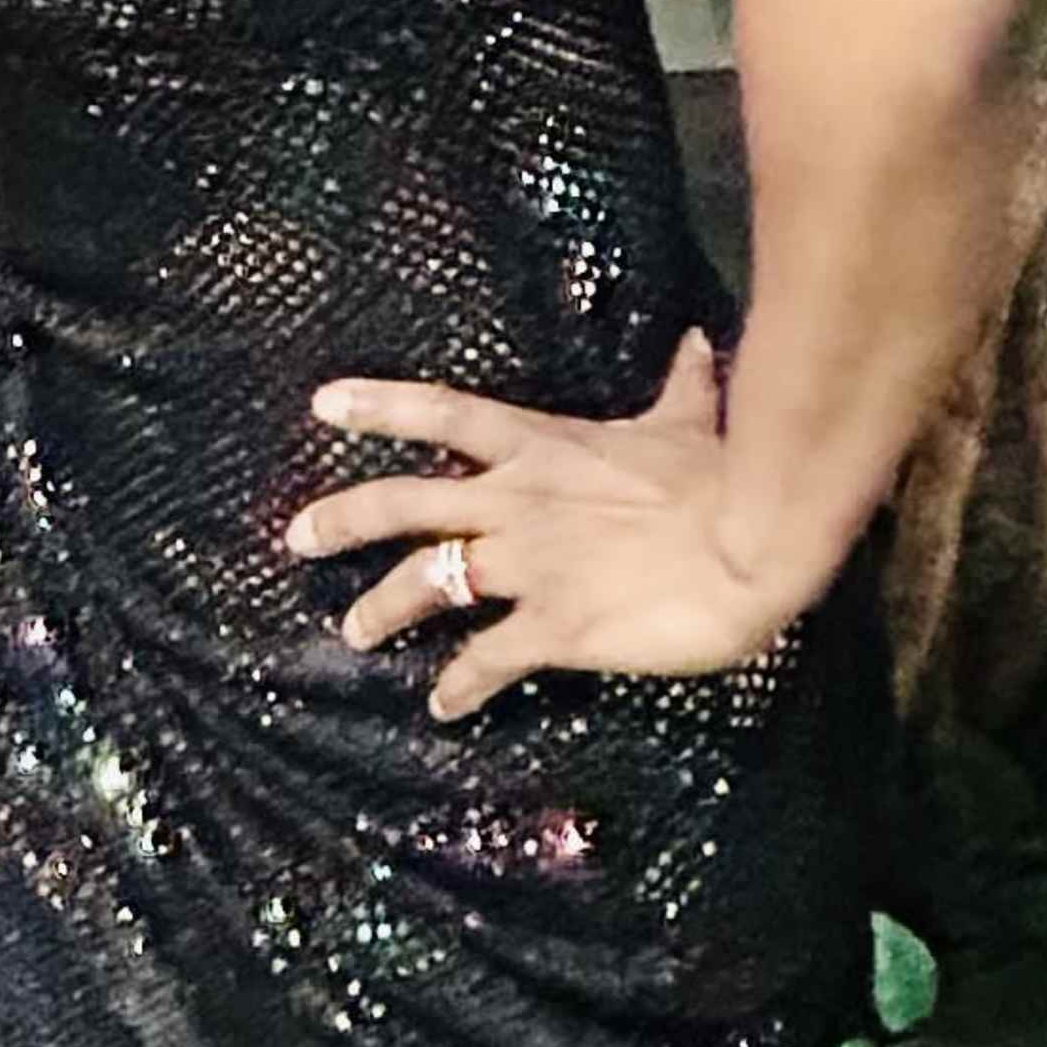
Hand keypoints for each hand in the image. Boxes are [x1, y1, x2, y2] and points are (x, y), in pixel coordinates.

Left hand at [277, 332, 820, 714]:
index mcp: (542, 447)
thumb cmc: (720, 479)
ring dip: (382, 608)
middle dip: (344, 520)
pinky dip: (458, 686)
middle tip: (296, 538)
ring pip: (429, 581)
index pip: (443, 413)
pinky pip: (485, 660)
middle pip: (406, 502)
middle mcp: (517, 501)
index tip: (322, 404)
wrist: (750, 541)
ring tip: (352, 631)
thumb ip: (679, 385)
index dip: (379, 407)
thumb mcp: (687, 422)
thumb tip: (692, 340)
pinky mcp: (553, 627)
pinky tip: (442, 706)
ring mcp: (529, 565)